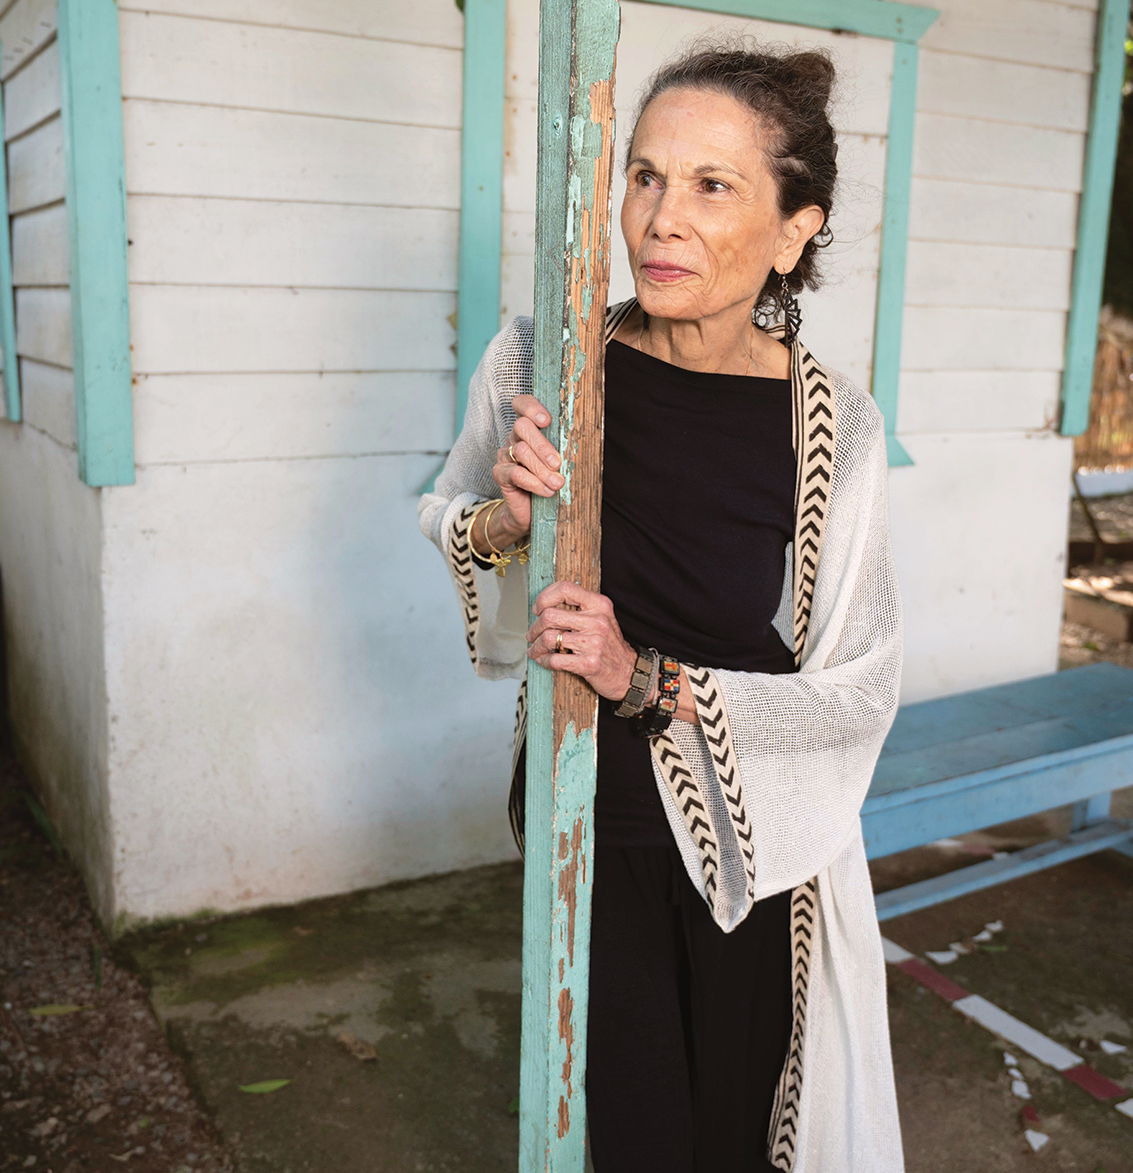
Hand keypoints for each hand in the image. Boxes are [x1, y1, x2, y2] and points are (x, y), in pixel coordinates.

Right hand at [485, 395, 564, 546]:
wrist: (532, 513)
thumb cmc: (550, 482)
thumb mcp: (560, 463)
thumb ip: (564, 449)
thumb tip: (581, 442)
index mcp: (529, 430)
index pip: (522, 405)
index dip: (531, 407)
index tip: (546, 420)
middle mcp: (514, 439)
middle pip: (522, 427)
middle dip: (542, 445)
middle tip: (557, 463)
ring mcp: (505, 456)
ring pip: (521, 451)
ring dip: (542, 469)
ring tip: (557, 483)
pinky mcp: (500, 474)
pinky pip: (515, 473)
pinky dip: (534, 483)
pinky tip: (546, 491)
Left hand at [527, 581, 636, 701]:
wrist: (631, 673)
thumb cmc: (611, 646)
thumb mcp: (602, 618)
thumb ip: (579, 609)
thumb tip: (545, 607)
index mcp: (599, 605)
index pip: (565, 589)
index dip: (545, 597)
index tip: (538, 608)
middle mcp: (597, 621)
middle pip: (550, 615)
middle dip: (535, 627)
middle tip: (532, 634)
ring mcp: (593, 643)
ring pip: (548, 638)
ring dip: (536, 646)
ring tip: (534, 649)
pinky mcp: (588, 664)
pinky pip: (555, 660)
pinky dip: (543, 661)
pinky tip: (544, 660)